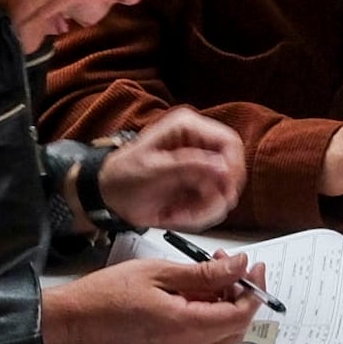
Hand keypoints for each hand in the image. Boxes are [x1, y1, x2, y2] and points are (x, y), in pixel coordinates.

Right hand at [42, 250, 266, 343]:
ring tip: (213, 273)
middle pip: (236, 328)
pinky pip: (201, 337)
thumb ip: (203, 273)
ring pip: (220, 334)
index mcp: (185, 326)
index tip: (254, 266)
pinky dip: (209, 315)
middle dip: (245, 297)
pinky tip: (195, 291)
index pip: (240, 315)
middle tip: (238, 268)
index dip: (254, 290)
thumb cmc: (105, 295)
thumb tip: (238, 267)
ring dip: (227, 305)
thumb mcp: (158, 272)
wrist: (73, 322)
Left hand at [96, 109, 249, 229]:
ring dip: (204, 209)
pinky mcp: (198, 185)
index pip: (229, 142)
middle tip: (196, 211)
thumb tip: (222, 167)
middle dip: (215, 196)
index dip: (233, 168)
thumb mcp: (153, 170)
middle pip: (231, 171)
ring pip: (224, 192)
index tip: (225, 191)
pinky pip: (213, 203)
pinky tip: (176, 214)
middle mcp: (198, 144)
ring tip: (177, 213)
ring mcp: (200, 166)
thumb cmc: (122, 176)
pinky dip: (198, 215)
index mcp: (187, 128)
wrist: (109, 195)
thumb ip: (188, 166)